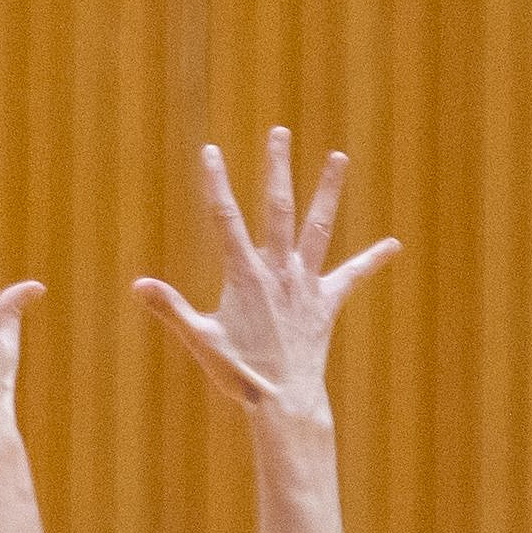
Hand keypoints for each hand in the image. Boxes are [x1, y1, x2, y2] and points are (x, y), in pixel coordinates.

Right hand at [134, 128, 399, 423]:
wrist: (284, 400)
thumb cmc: (238, 374)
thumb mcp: (200, 340)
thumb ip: (170, 308)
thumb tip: (138, 285)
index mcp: (245, 275)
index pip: (225, 219)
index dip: (216, 183)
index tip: (210, 151)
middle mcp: (279, 270)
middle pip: (278, 208)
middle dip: (277, 168)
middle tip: (279, 132)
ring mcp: (306, 284)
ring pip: (319, 227)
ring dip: (329, 191)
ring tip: (339, 157)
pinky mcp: (326, 303)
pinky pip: (351, 276)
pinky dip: (372, 261)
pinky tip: (393, 245)